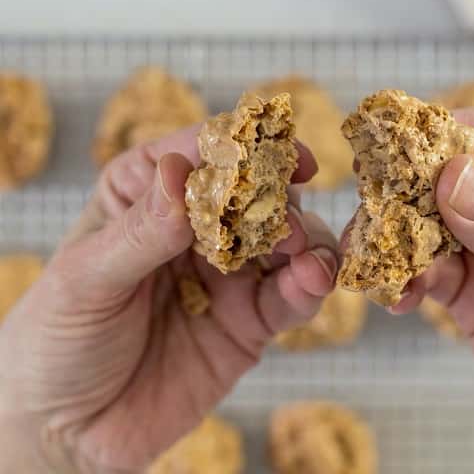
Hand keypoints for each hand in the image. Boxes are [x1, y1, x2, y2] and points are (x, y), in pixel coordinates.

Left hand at [0, 127, 337, 473]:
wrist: (67, 433)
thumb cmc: (56, 340)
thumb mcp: (86, 280)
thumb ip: (141, 231)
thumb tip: (182, 172)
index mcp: (147, 194)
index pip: (202, 154)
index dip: (243, 146)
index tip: (279, 150)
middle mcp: (195, 226)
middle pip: (255, 192)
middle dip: (280, 200)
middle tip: (287, 223)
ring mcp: (228, 272)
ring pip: (286, 240)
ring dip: (306, 241)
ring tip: (306, 258)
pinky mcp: (251, 320)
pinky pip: (291, 295)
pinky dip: (310, 285)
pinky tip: (311, 283)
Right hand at [396, 107, 473, 473]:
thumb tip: (454, 181)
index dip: (449, 139)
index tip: (401, 157)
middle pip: (457, 173)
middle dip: (410, 188)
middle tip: (371, 206)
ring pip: (433, 221)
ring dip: (399, 236)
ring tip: (372, 255)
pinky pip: (429, 270)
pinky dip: (405, 277)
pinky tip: (396, 294)